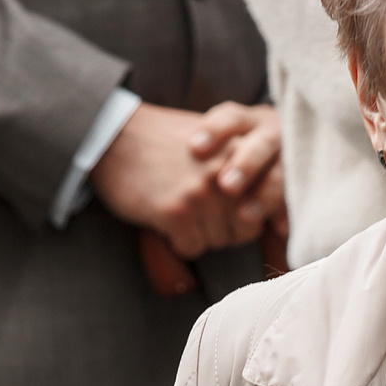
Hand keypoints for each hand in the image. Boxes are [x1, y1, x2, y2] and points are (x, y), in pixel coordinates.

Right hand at [93, 102, 277, 257]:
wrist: (114, 137)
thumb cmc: (165, 143)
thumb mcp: (215, 141)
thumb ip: (245, 166)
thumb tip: (272, 216)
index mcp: (243, 149)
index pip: (271, 200)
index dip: (255, 215)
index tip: (242, 216)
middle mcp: (229, 171)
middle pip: (246, 228)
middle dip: (226, 229)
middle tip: (201, 214)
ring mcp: (203, 192)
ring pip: (219, 241)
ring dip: (200, 235)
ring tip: (180, 210)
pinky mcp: (177, 211)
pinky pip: (192, 248)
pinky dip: (178, 241)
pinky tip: (164, 219)